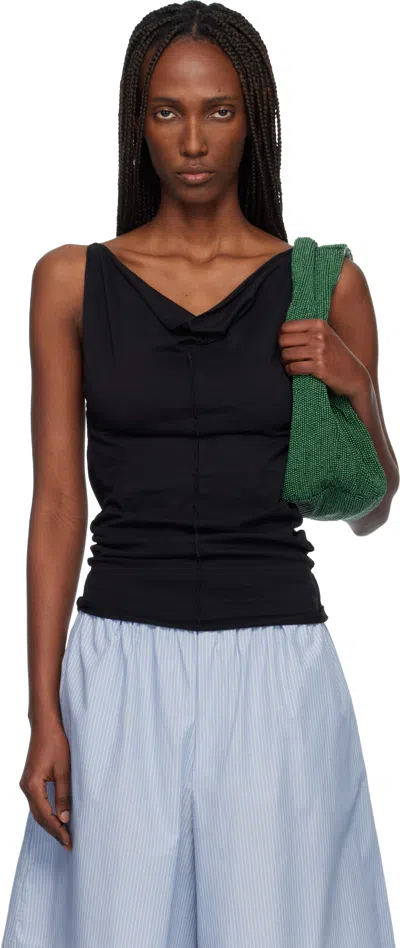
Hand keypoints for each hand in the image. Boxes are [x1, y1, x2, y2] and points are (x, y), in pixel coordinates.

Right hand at [19, 720, 71, 849]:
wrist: (45, 725)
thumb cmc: (56, 743)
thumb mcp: (64, 770)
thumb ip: (63, 795)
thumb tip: (65, 818)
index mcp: (32, 786)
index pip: (46, 815)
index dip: (58, 830)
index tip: (69, 841)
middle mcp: (26, 787)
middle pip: (39, 816)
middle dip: (53, 831)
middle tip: (68, 844)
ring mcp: (26, 784)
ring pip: (37, 811)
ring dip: (50, 823)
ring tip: (64, 835)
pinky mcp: (30, 780)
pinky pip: (37, 802)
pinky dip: (46, 813)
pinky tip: (56, 818)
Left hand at [278, 318, 368, 396]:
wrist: (354, 375)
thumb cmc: (336, 355)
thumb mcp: (326, 335)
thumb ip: (307, 331)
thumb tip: (280, 332)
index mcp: (319, 324)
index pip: (286, 327)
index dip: (282, 337)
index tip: (287, 345)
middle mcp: (319, 335)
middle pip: (283, 340)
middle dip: (282, 350)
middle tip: (288, 357)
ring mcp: (319, 351)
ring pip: (286, 355)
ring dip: (285, 362)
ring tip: (291, 364)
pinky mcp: (319, 367)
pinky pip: (293, 368)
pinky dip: (290, 371)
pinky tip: (295, 372)